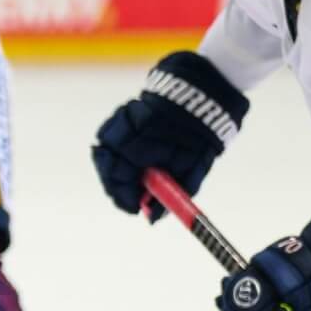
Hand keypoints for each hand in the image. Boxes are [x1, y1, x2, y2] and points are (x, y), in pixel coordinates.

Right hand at [93, 51, 248, 218]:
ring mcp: (122, 119)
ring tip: (134, 179)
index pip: (121, 180)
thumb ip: (169, 194)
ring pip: (104, 152)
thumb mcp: (192, 168)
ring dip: (115, 170)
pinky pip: (110, 137)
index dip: (126, 199)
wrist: (205, 92)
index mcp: (143, 147)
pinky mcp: (124, 112)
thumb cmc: (202, 133)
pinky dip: (116, 152)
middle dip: (118, 187)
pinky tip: (131, 158)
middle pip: (107, 167)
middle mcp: (126, 132)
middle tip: (133, 198)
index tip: (136, 209)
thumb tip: (152, 217)